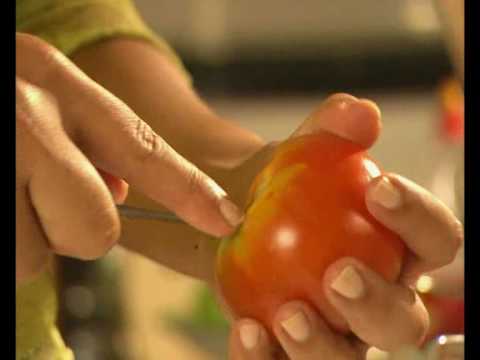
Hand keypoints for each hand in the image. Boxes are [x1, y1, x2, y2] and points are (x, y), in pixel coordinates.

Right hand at [16, 33, 242, 281]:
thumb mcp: (39, 94)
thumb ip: (88, 142)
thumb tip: (121, 192)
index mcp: (57, 83)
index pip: (146, 148)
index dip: (190, 191)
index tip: (227, 219)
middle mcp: (24, 117)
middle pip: (95, 230)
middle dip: (74, 231)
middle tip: (40, 201)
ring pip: (32, 258)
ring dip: (21, 238)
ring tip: (1, 193)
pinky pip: (1, 259)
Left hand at [227, 94, 462, 358]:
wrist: (242, 216)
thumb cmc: (288, 185)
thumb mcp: (304, 153)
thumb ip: (332, 132)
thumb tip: (360, 112)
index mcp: (399, 247)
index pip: (434, 239)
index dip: (418, 218)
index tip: (380, 189)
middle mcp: (379, 299)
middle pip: (404, 320)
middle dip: (378, 305)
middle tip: (339, 275)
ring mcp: (339, 333)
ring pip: (349, 358)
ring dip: (323, 347)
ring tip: (288, 315)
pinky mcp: (293, 350)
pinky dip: (266, 358)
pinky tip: (246, 331)